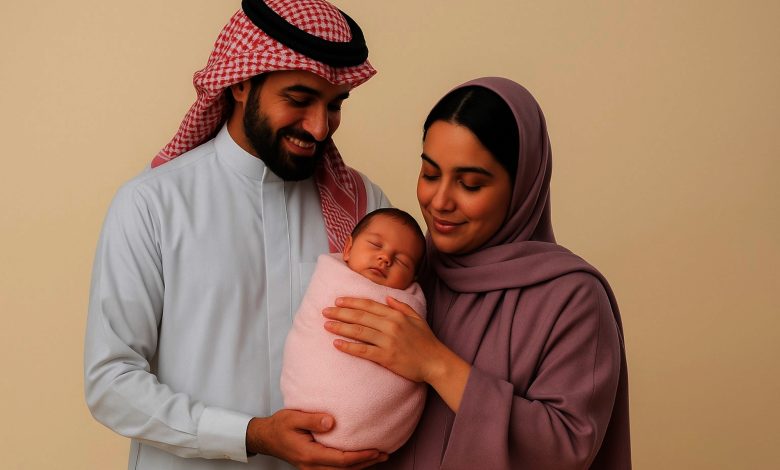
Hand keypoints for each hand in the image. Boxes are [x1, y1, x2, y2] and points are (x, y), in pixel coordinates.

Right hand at [246, 410, 386, 468]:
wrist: (265, 438)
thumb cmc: (279, 426)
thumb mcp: (293, 417)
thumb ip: (312, 419)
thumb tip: (331, 421)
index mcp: (309, 455)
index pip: (341, 459)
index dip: (361, 456)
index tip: (376, 450)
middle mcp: (312, 466)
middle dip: (366, 463)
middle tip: (385, 454)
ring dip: (361, 466)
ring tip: (378, 457)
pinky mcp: (313, 468)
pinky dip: (350, 467)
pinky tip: (360, 460)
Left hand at [322, 296, 443, 382]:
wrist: (435, 362)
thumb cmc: (426, 341)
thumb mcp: (416, 318)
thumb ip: (401, 306)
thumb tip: (387, 297)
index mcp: (396, 315)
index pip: (369, 305)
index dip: (352, 302)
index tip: (338, 301)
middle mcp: (390, 325)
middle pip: (360, 316)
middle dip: (340, 312)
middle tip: (325, 311)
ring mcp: (388, 341)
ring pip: (359, 331)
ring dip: (340, 327)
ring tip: (327, 325)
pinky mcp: (386, 357)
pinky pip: (363, 351)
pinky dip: (349, 347)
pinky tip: (337, 344)